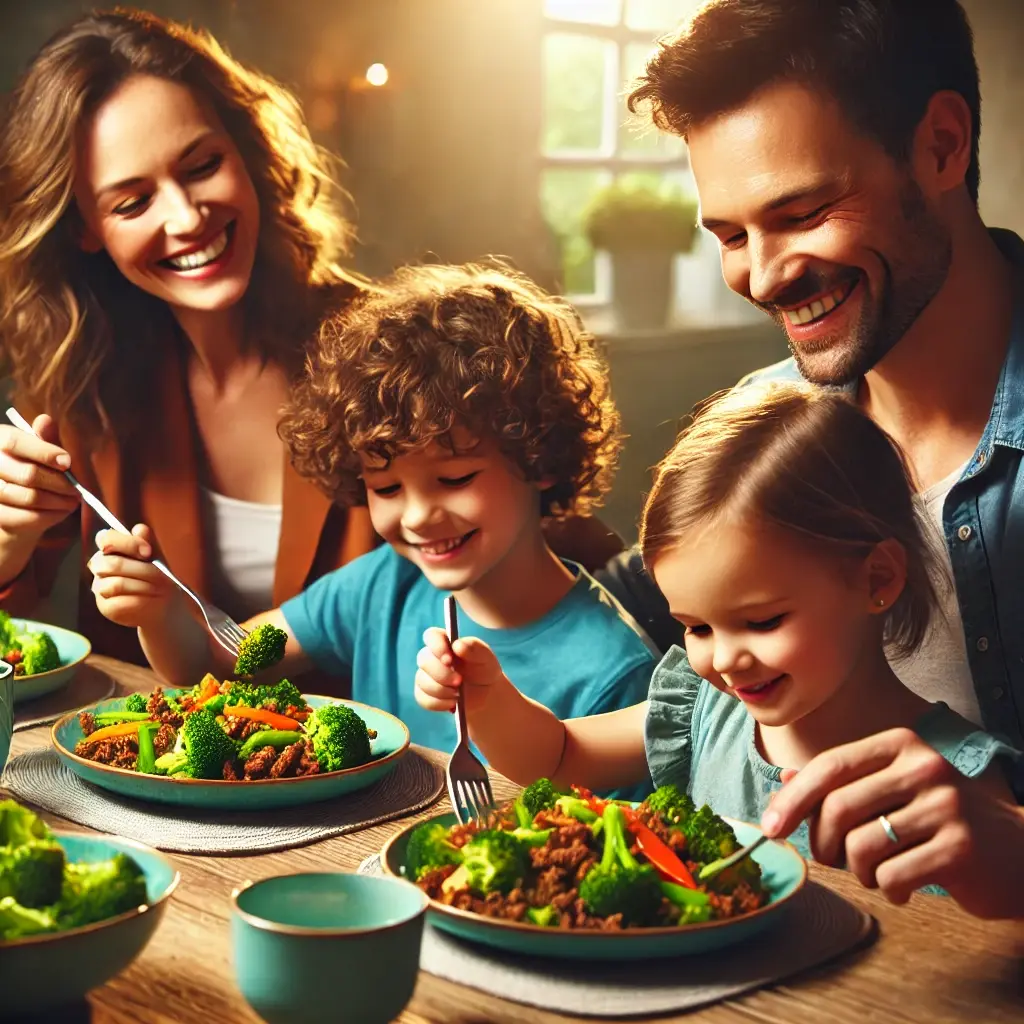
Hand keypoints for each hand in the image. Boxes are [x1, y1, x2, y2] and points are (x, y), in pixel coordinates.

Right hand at [0, 416, 78, 541]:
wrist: (14, 507)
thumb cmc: (29, 472)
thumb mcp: (38, 453)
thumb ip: (44, 439)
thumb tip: (45, 420)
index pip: (12, 442)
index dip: (43, 452)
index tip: (67, 462)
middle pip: (27, 474)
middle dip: (59, 482)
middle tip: (77, 488)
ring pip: (30, 497)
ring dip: (59, 501)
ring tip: (73, 500)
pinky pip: (26, 518)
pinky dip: (50, 516)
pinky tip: (61, 511)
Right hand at [88, 524, 179, 629]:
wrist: (163, 603)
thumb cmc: (157, 575)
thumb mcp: (156, 556)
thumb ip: (147, 542)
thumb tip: (140, 529)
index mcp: (110, 549)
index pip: (105, 538)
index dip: (127, 543)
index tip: (148, 551)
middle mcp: (100, 567)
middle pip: (112, 564)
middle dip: (142, 569)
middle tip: (160, 576)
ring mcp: (100, 587)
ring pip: (116, 584)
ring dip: (143, 586)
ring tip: (159, 589)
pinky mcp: (105, 607)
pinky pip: (120, 602)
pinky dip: (140, 600)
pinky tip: (150, 599)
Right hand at [414, 627, 505, 713]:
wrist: (484, 695)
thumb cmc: (484, 670)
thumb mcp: (486, 658)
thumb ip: (474, 648)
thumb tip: (456, 645)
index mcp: (446, 642)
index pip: (431, 636)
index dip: (436, 646)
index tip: (449, 659)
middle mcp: (432, 656)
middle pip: (423, 660)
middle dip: (442, 673)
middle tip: (459, 681)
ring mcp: (426, 675)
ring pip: (422, 681)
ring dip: (441, 690)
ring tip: (459, 694)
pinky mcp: (424, 693)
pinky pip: (422, 698)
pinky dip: (438, 703)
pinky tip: (452, 704)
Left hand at [762, 727, 1023, 918]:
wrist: (1018, 852)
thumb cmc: (940, 820)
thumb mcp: (893, 788)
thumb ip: (842, 783)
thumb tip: (785, 781)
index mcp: (900, 744)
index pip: (830, 766)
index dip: (792, 798)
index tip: (769, 826)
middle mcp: (924, 767)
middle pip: (838, 808)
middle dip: (823, 844)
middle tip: (832, 860)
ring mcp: (945, 806)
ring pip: (861, 846)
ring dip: (858, 871)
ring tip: (879, 871)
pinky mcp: (960, 848)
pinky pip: (892, 877)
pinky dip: (889, 890)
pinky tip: (905, 885)